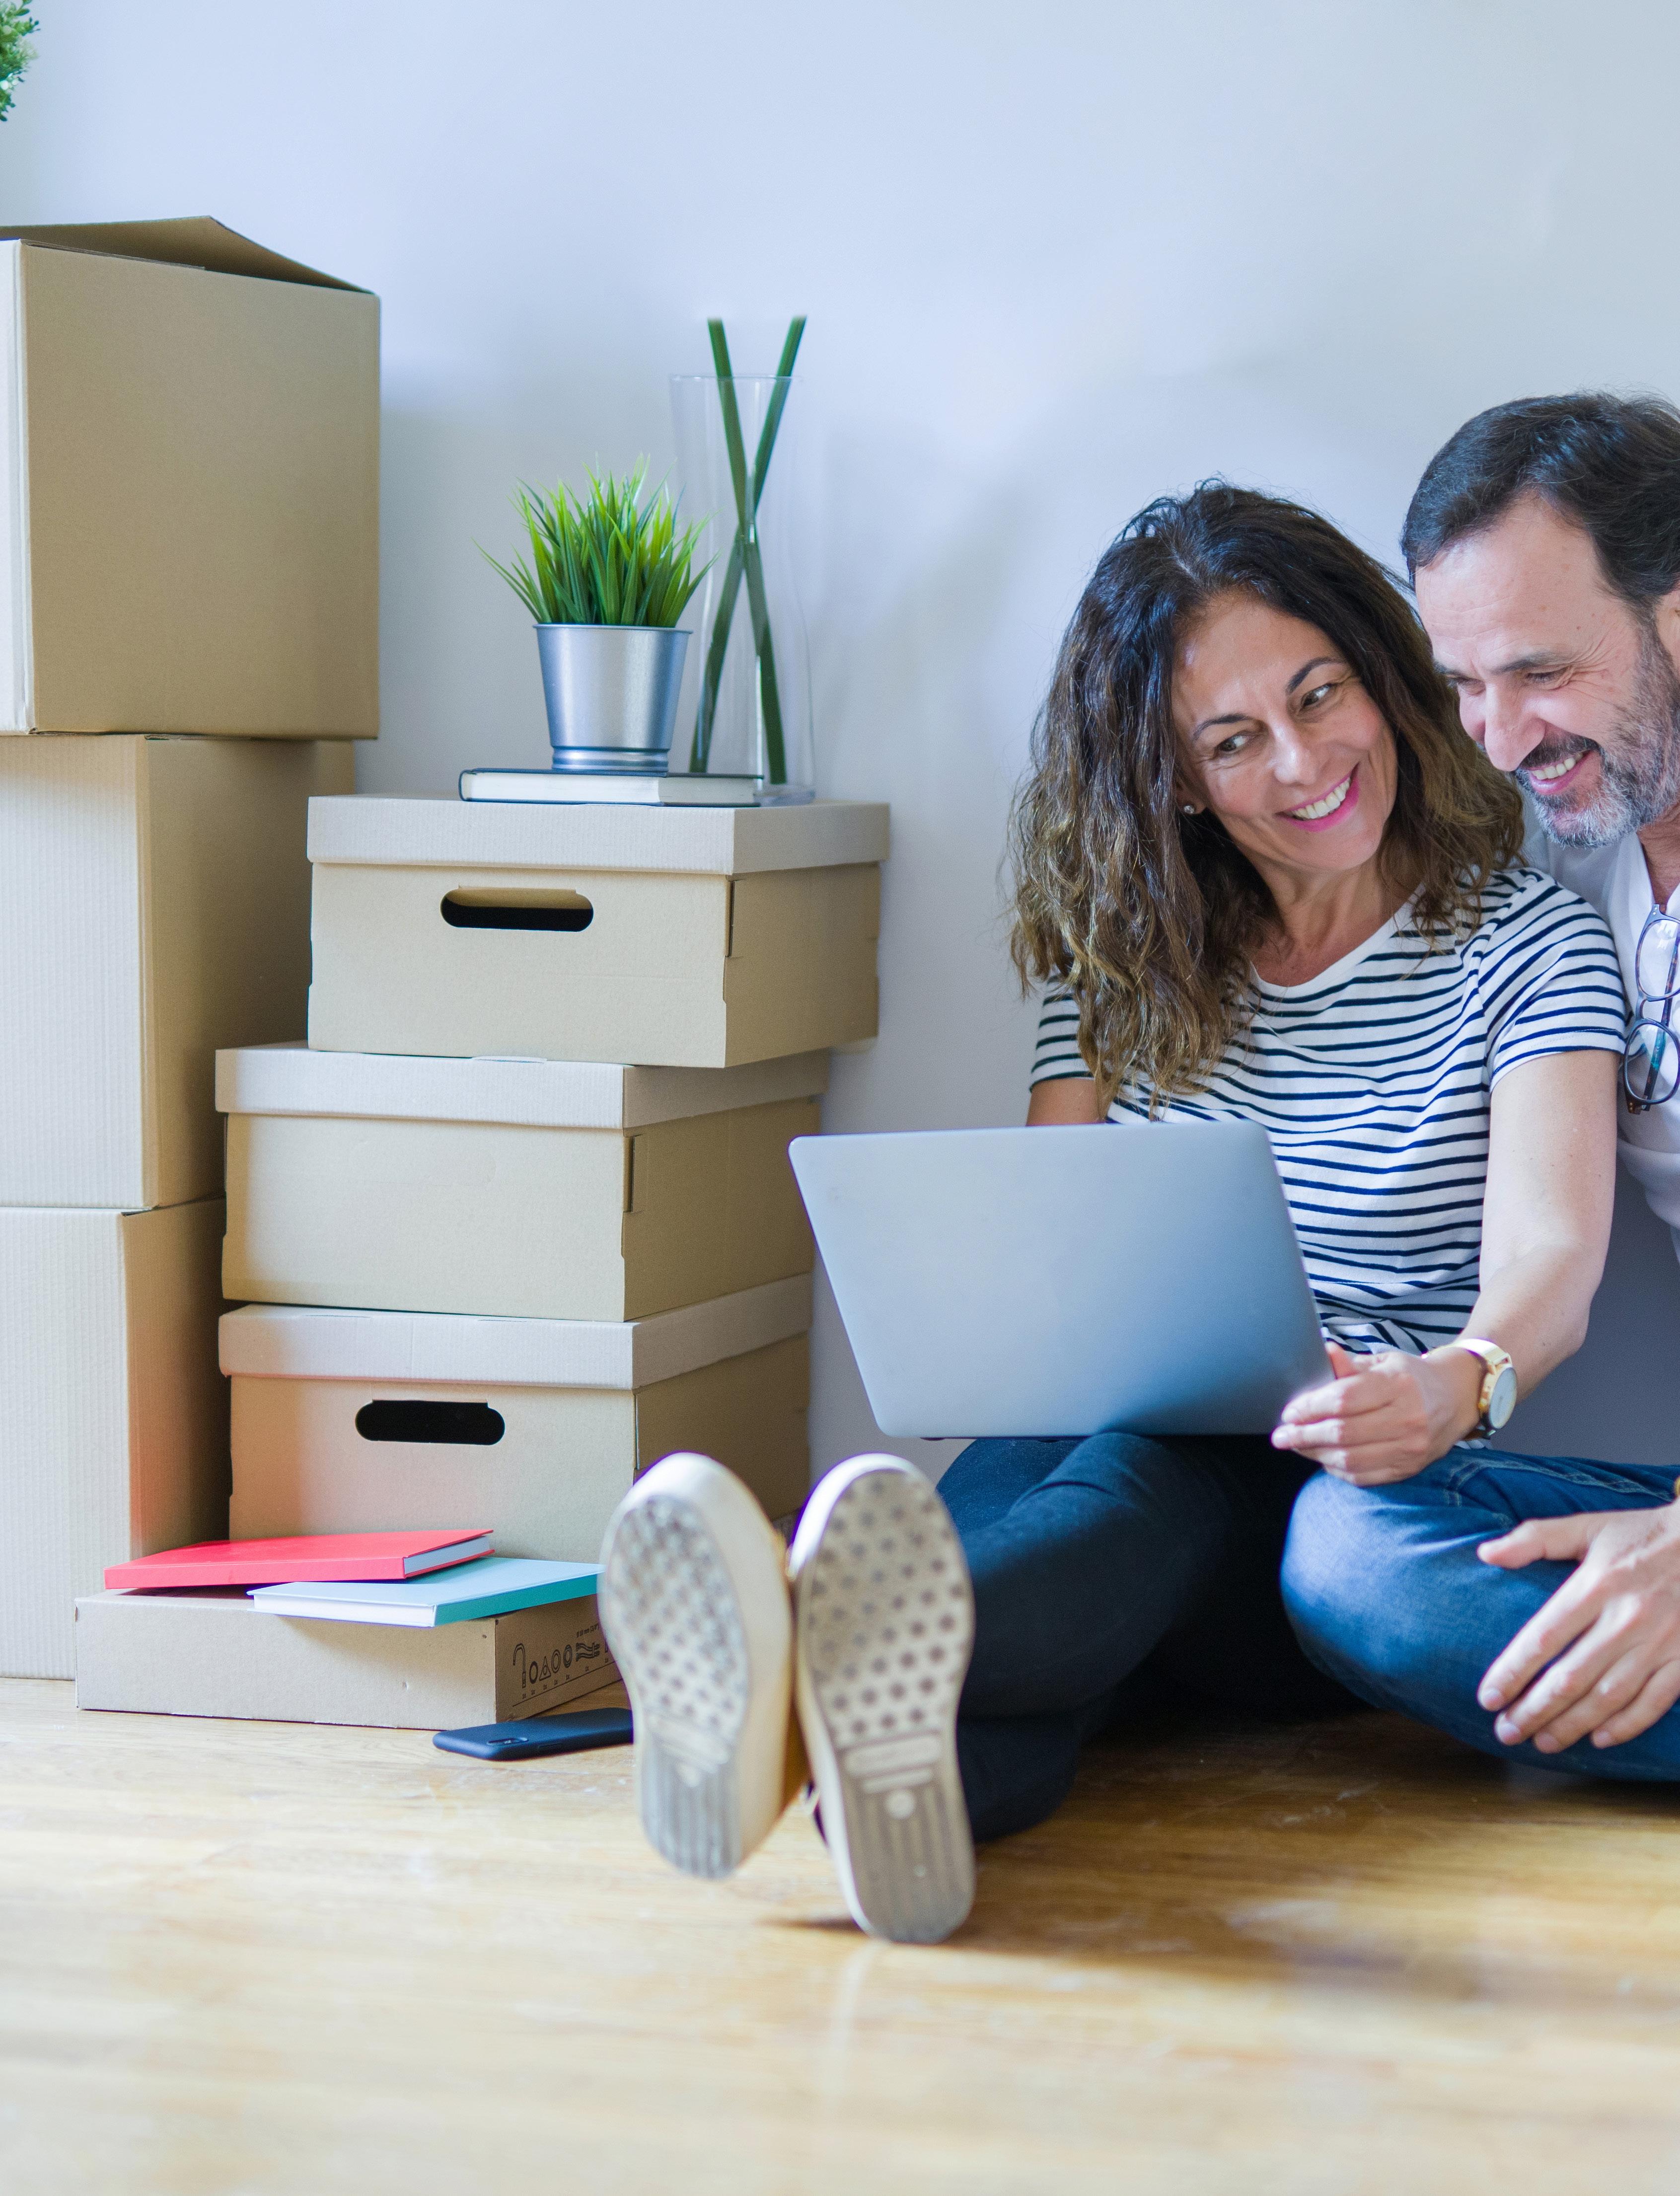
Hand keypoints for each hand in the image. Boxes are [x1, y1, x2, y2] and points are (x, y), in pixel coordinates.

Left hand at [1270, 1342, 1481, 1484]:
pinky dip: (1337, 1469)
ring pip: (1350, 1459)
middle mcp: (1407, 1419)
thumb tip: (1323, 1354)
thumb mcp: (1383, 1362)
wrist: (1456, 1399)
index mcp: (1398, 1386)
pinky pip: (1363, 1476)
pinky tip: (1323, 1457)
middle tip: (1281, 1435)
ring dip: (1315, 1454)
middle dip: (1304, 1436)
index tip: (1289, 1412)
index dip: (1310, 1407)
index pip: (1343, 1400)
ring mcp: (1410, 1448)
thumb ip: (1350, 1365)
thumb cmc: (1410, 1377)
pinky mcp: (1408, 1468)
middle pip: (1343, 1433)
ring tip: (1297, 1446)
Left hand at [1476, 1504, 1679, 1751]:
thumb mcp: (1587, 1526)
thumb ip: (1535, 1539)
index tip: (1488, 1697)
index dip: (1513, 1671)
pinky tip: (1599, 1739)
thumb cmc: (1640, 1535)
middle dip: (1534, 1710)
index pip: (1544, 1637)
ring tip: (1542, 1743)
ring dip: (1573, 1725)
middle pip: (1572, 1676)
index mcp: (1597, 1584)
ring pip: (1609, 1696)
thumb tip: (1485, 1553)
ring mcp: (1660, 1642)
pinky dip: (1627, 1725)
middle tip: (1506, 1732)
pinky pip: (1655, 1701)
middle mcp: (1627, 1618)